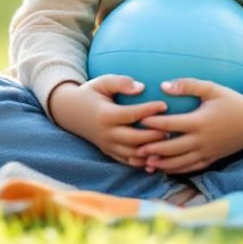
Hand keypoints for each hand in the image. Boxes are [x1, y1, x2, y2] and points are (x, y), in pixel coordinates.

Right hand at [48, 76, 169, 167]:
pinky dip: (143, 161)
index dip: (149, 110)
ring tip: (168, 142)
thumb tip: (141, 87)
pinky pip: (128, 161)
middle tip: (173, 128)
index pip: (131, 115)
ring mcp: (107, 145)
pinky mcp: (109, 152)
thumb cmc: (91, 93)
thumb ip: (120, 82)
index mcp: (105, 115)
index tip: (165, 104)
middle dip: (154, 135)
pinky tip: (159, 156)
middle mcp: (106, 134)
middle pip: (135, 139)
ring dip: (151, 151)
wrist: (70, 112)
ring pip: (133, 154)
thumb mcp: (102, 82)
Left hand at [135, 79, 242, 174]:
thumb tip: (163, 85)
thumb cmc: (231, 101)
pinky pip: (189, 168)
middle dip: (151, 147)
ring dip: (160, 163)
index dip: (152, 122)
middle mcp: (202, 140)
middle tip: (134, 145)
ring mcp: (206, 152)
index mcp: (200, 122)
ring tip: (143, 160)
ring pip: (178, 162)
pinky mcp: (210, 159)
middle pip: (170, 147)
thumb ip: (188, 85)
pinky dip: (174, 170)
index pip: (170, 124)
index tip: (138, 119)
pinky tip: (162, 168)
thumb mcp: (212, 88)